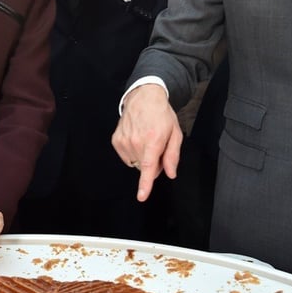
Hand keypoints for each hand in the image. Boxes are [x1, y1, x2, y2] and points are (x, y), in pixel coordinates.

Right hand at [111, 84, 181, 201]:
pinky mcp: (116, 141)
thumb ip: (173, 155)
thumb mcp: (175, 133)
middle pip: (145, 167)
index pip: (149, 167)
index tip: (141, 195)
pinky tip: (137, 139)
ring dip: (142, 157)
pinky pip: (126, 157)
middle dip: (153, 163)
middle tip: (157, 146)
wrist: (144, 97)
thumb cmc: (161, 114)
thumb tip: (170, 173)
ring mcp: (124, 141)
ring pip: (135, 163)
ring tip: (146, 140)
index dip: (145, 184)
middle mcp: (137, 141)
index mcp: (153, 139)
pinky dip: (133, 153)